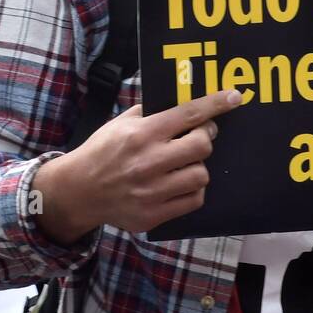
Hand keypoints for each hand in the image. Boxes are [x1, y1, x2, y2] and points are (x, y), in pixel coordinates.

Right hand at [36, 88, 242, 240]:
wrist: (78, 191)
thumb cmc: (102, 151)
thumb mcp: (121, 123)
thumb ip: (151, 113)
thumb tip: (183, 102)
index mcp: (142, 134)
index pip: (189, 114)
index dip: (215, 104)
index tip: (234, 97)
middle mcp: (149, 162)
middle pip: (202, 145)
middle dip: (205, 136)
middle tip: (199, 135)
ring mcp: (152, 192)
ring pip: (201, 175)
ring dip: (198, 165)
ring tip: (185, 162)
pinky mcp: (153, 215)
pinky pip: (193, 200)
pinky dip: (192, 190)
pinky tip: (179, 182)